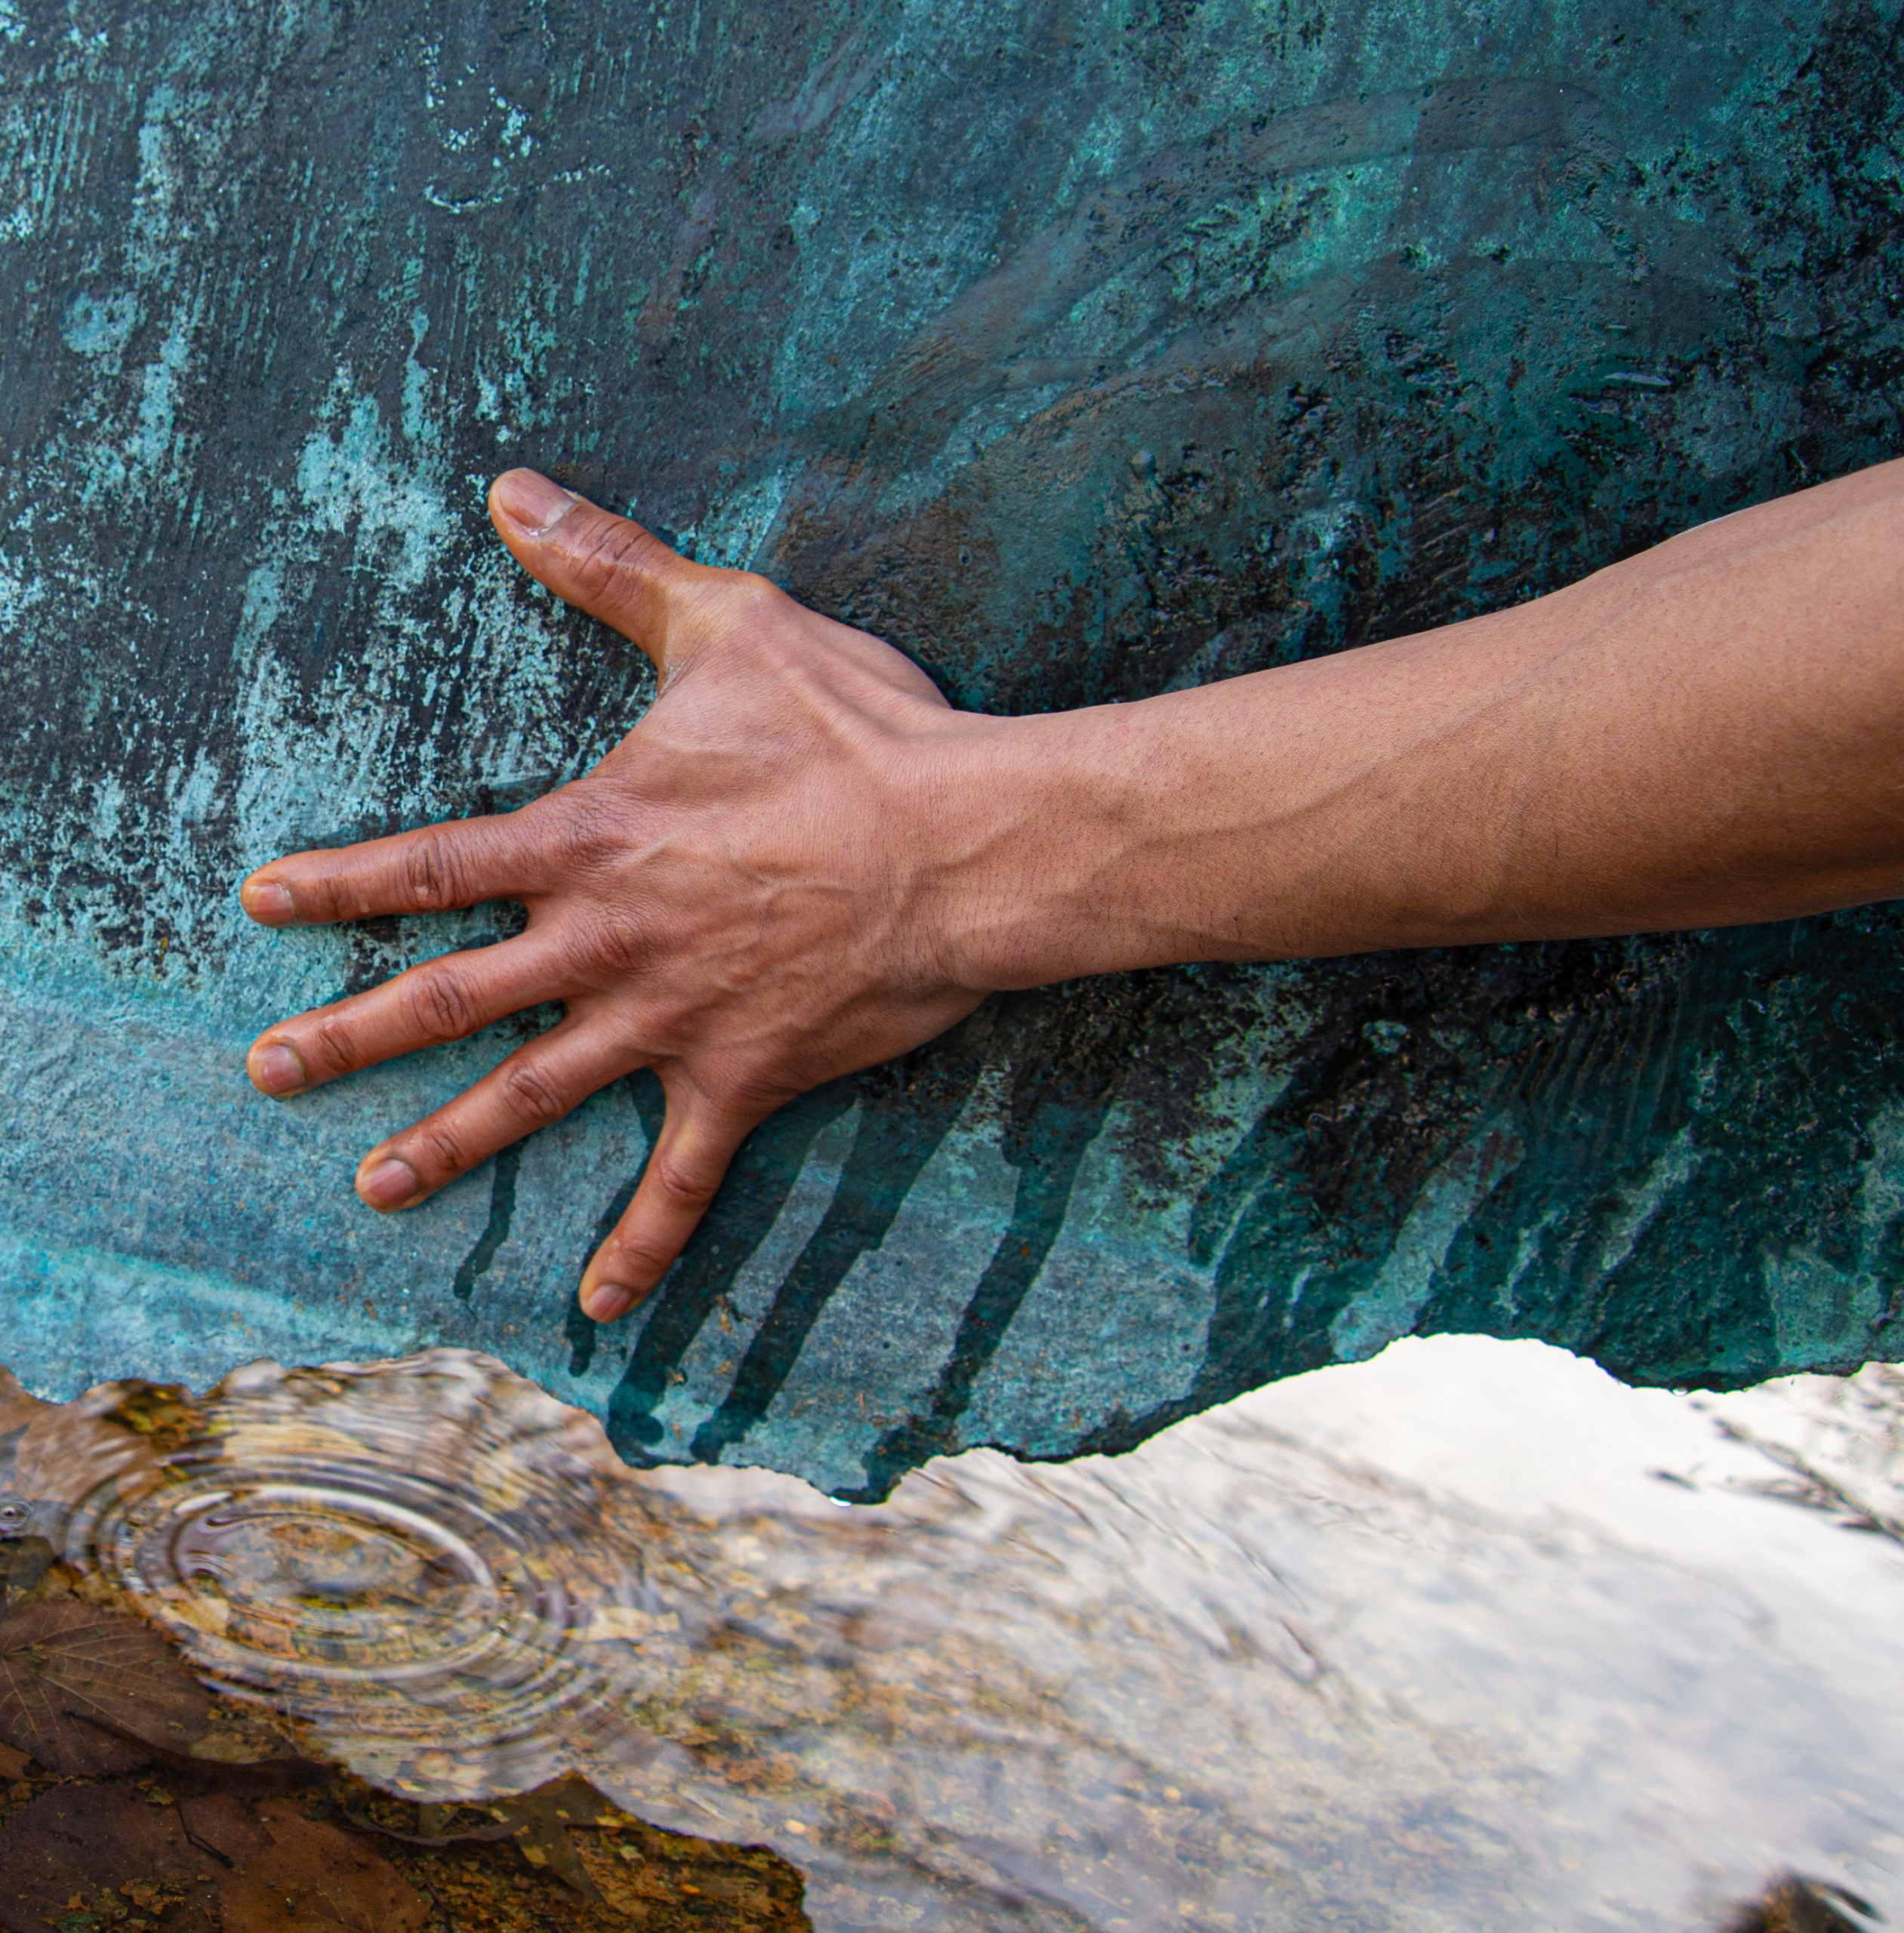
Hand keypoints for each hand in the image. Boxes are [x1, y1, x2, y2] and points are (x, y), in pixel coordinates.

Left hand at [241, 471, 985, 1321]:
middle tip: (270, 1071)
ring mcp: (670, 1019)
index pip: (435, 864)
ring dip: (449, 1142)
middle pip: (452, 997)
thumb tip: (510, 490)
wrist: (966, 841)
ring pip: (535, 1094)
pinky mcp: (743, 1078)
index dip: (342, 882)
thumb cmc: (856, 727)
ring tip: (376, 1187)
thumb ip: (610, 564)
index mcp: (594, 837)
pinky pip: (682, 1179)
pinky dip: (641, 1243)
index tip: (264, 904)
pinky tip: (597, 1302)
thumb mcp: (728, 623)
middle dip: (352, 1037)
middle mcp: (610, 940)